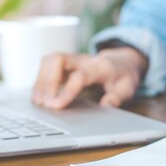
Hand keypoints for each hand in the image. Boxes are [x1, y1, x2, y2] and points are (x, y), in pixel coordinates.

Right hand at [32, 47, 147, 109]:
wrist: (121, 61)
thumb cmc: (123, 76)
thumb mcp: (128, 88)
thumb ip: (117, 97)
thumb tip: (105, 106)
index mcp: (100, 66)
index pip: (80, 75)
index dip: (67, 90)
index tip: (57, 106)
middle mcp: (82, 59)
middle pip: (58, 59)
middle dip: (48, 82)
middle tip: (46, 104)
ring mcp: (71, 59)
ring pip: (49, 60)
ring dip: (40, 81)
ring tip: (38, 102)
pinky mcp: (63, 64)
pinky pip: (46, 66)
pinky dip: (39, 81)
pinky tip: (38, 97)